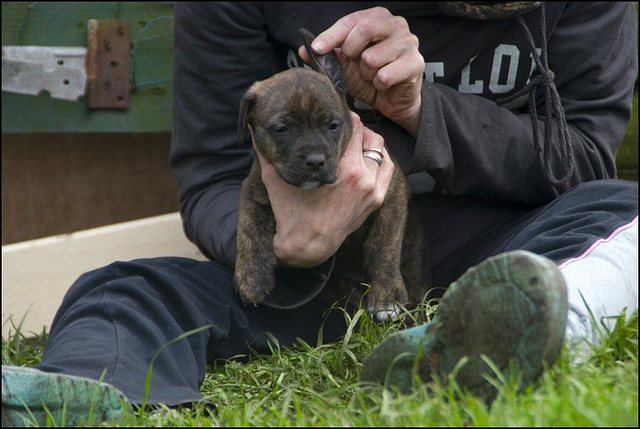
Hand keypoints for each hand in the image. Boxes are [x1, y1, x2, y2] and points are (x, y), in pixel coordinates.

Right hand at [255, 112, 393, 267]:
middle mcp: (363, 179)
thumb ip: (266, 153)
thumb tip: (254, 130)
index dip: (343, 117)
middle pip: (369, 136)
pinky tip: (365, 157)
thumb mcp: (275, 181)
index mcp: (343, 170)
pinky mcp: (376, 200)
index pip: (352, 128)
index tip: (335, 115)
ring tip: (355, 140)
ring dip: (369, 142)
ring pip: (381, 151)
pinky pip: (387, 170)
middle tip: (343, 125)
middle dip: (356, 128)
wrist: (307, 247)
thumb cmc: (291, 214)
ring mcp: (373, 191)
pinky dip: (379, 159)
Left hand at [299, 7, 424, 135]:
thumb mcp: (346, 65)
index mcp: (378, 18)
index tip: (316, 48)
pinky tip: (384, 84)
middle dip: (350, 51)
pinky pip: (384, 76)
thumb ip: (328, 56)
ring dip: (366, 74)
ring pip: (372, 57)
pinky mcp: (416, 64)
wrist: (393, 100)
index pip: (351, 21)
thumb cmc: (371, 77)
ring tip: (372, 76)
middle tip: (352, 63)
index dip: (331, 35)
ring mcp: (409, 43)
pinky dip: (378, 84)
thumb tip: (303, 50)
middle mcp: (396, 25)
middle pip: (364, 29)